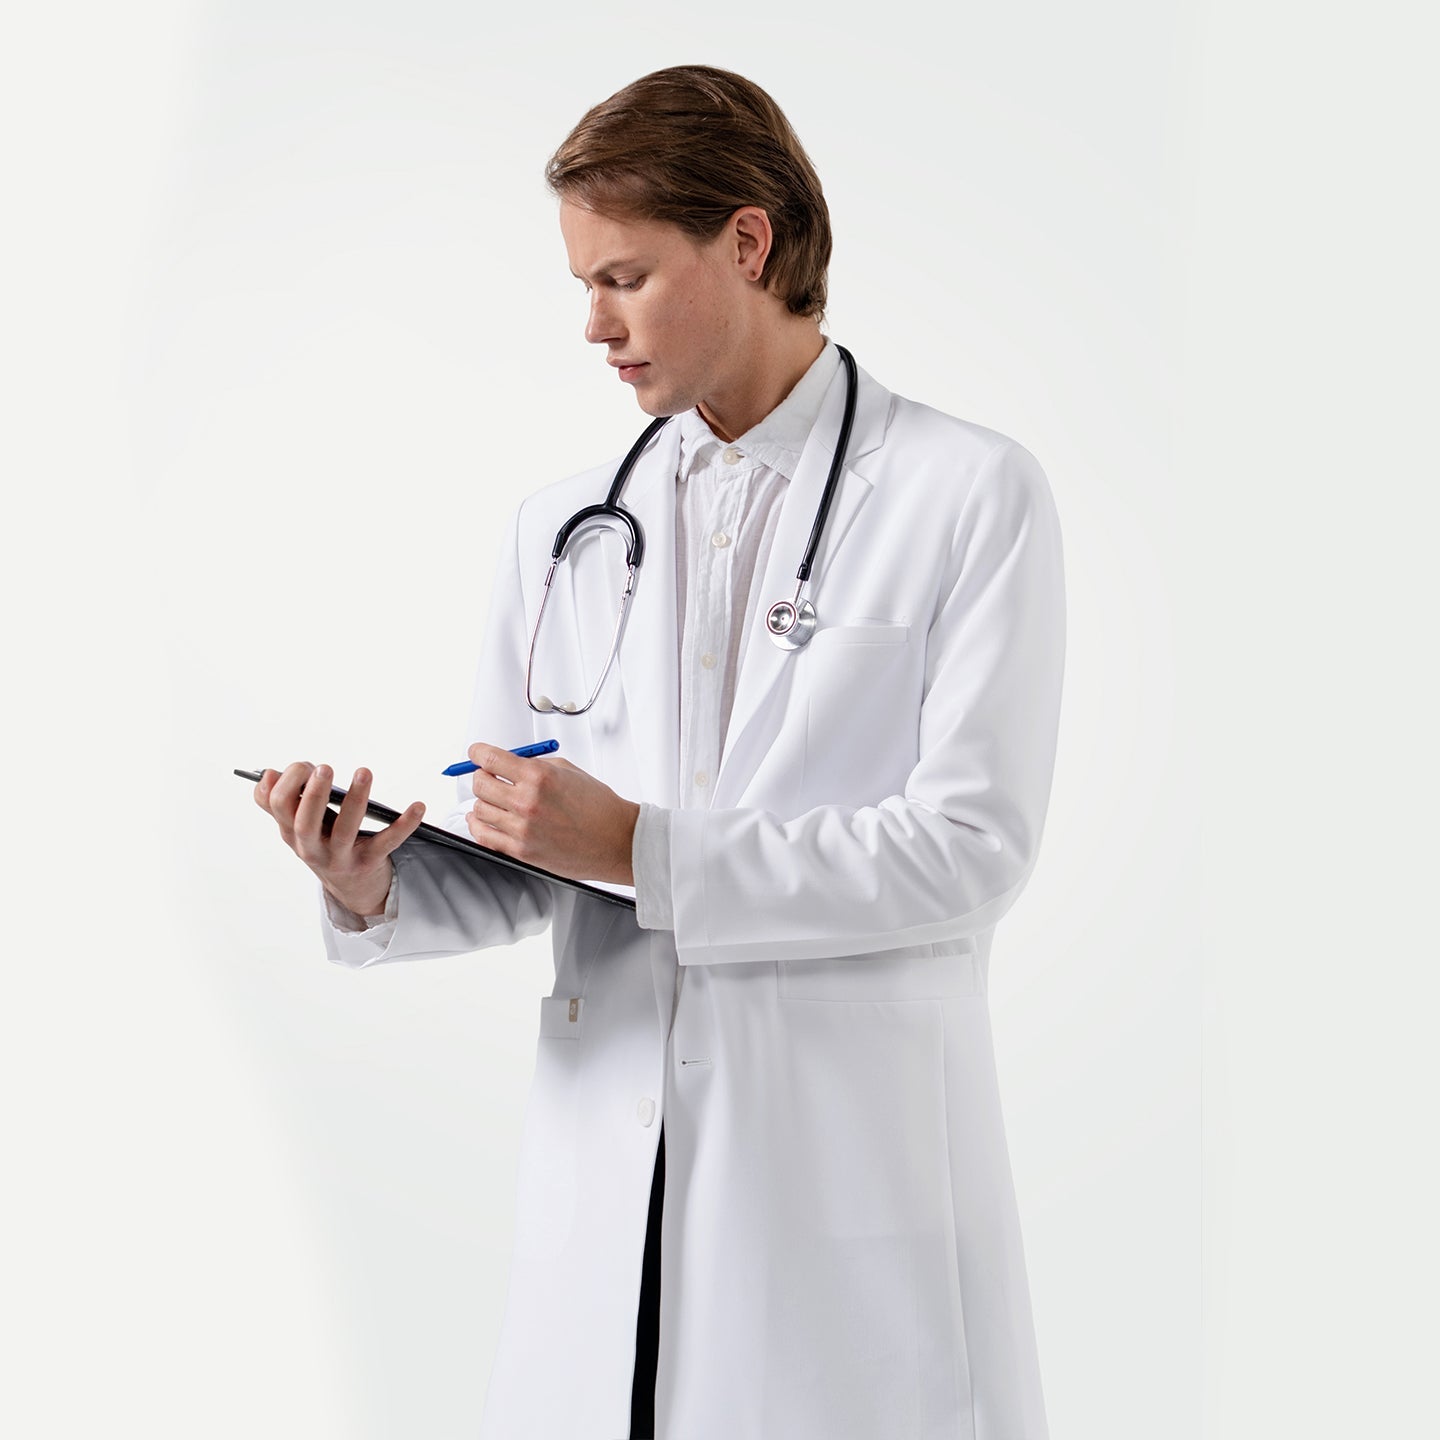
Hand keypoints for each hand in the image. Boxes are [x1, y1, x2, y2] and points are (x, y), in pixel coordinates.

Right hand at [254, 762, 424, 916]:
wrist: (352, 889)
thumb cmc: (325, 845)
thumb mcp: (299, 825)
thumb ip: (281, 800)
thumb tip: (269, 774)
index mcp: (291, 832)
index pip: (276, 806)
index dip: (287, 782)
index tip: (304, 766)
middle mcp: (311, 847)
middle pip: (304, 822)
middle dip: (313, 794)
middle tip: (324, 768)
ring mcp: (340, 857)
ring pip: (344, 830)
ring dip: (354, 800)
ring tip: (363, 772)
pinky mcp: (369, 862)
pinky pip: (387, 842)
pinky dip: (404, 824)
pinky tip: (418, 806)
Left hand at [465, 743, 638, 884]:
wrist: (616, 840)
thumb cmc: (599, 807)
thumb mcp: (568, 771)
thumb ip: (535, 765)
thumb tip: (508, 763)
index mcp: (539, 777)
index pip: (490, 759)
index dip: (477, 753)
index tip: (475, 754)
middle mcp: (527, 802)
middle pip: (480, 784)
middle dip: (481, 776)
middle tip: (488, 776)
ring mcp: (522, 829)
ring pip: (478, 809)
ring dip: (483, 802)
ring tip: (493, 800)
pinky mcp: (521, 851)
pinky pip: (484, 836)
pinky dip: (478, 825)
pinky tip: (482, 820)